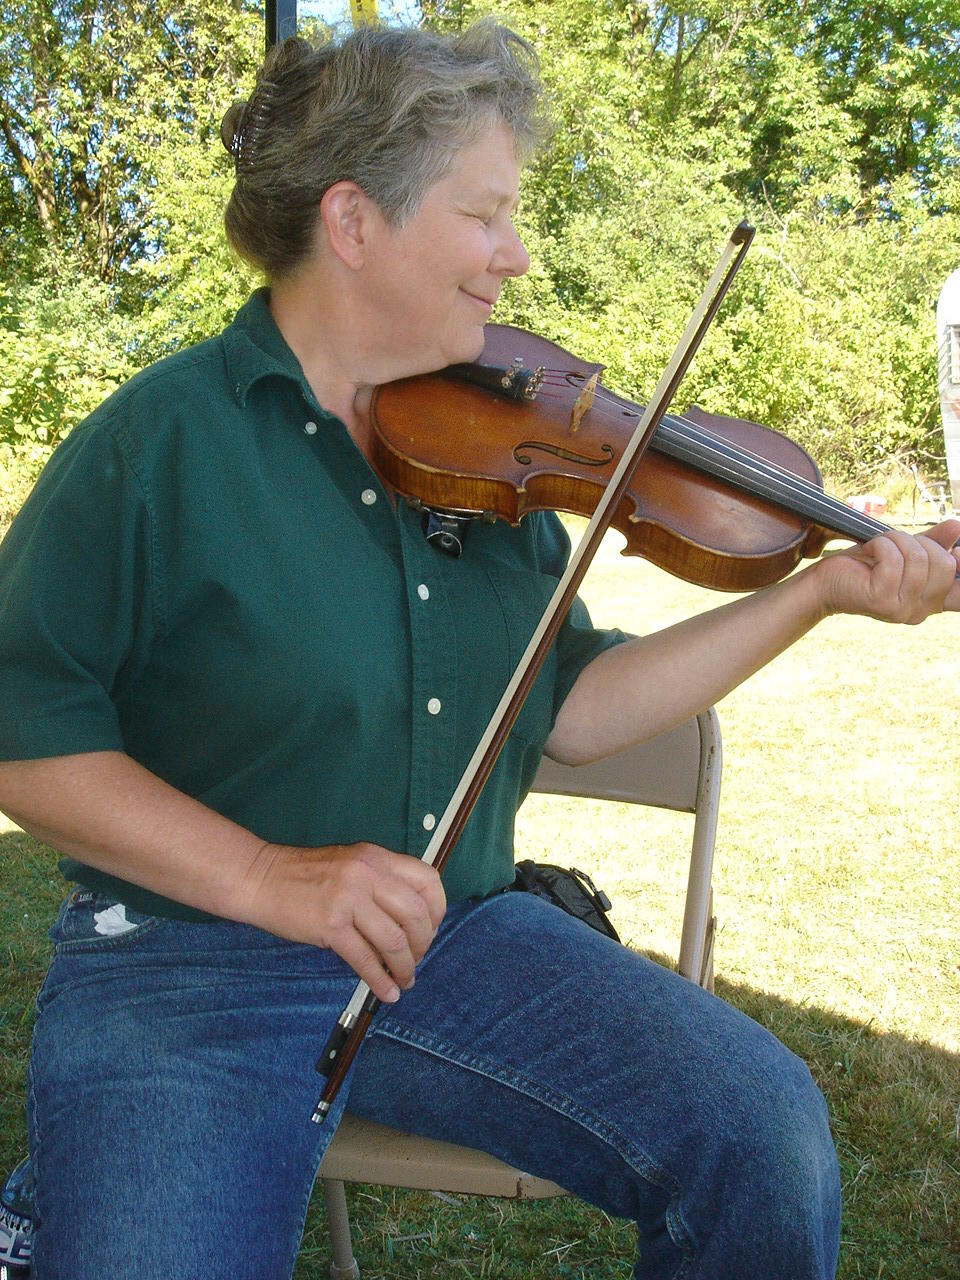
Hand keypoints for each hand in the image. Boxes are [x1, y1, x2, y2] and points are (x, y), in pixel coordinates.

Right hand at [235, 841, 446, 1003]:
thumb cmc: (305, 875)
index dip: (437, 910)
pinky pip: (365, 959)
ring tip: (405, 979)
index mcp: (376, 857)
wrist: (260, 877)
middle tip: (417, 958)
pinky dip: (380, 980)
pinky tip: (386, 991)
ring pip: (394, 940)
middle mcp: (367, 873)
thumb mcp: (351, 865)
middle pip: (416, 914)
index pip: (427, 881)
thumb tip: (413, 920)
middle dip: (424, 943)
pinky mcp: (330, 924)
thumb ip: (381, 883)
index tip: (432, 928)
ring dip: (405, 966)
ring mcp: (348, 898)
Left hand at [815, 520, 959, 622]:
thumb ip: (932, 543)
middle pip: (943, 563)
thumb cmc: (863, 566)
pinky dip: (881, 545)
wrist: (825, 583)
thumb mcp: (902, 552)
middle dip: (918, 542)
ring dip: (895, 541)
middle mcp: (920, 611)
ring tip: (878, 546)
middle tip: (894, 543)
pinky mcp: (882, 600)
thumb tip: (957, 527)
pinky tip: (869, 550)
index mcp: (930, 602)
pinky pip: (894, 559)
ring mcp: (901, 609)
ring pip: (918, 558)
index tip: (957, 552)